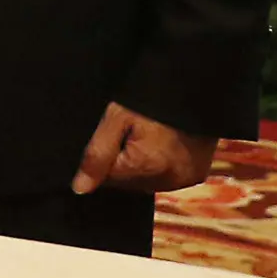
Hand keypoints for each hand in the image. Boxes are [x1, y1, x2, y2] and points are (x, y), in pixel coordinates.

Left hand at [74, 102, 218, 194]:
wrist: (190, 88)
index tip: (112, 135)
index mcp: (148, 166)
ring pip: (147, 182)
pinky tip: (160, 144)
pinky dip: (159, 166)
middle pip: (128, 182)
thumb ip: (96, 155)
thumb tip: (79, 189)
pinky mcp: (197, 175)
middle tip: (130, 132)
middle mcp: (170, 179)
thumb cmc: (150, 97)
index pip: (108, 179)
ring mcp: (186, 179)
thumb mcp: (116, 118)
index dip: (104, 157)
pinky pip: (167, 178)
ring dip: (141, 166)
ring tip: (146, 136)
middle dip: (122, 162)